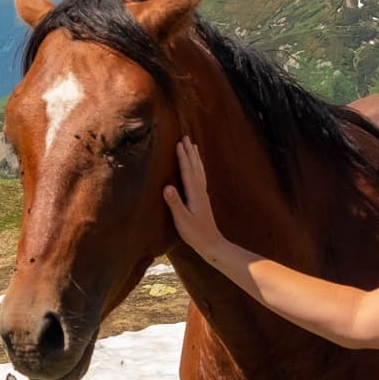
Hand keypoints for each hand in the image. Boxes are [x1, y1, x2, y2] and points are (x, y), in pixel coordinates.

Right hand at [163, 136, 227, 262]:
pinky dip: (198, 167)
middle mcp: (200, 190)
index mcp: (194, 193)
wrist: (211, 243)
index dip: (182, 157)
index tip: (178, 142)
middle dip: (190, 151)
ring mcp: (203, 193)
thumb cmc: (195, 233)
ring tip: (193, 145)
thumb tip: (167, 186)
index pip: (187, 171)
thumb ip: (175, 203)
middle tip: (186, 136)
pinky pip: (200, 176)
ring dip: (196, 157)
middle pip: (195, 166)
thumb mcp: (182, 220)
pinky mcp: (203, 198)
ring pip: (199, 170)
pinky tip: (197, 167)